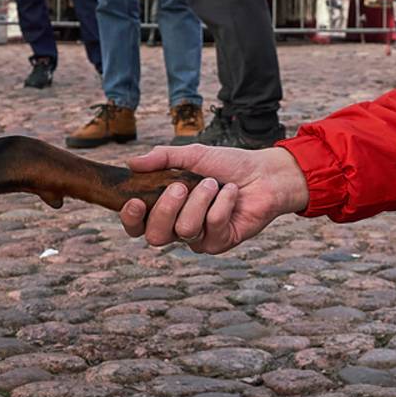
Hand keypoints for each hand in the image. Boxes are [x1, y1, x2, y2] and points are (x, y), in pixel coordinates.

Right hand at [118, 144, 309, 254]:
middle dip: (166, 209)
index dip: (131, 219)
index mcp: (166, 209)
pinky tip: (231, 192)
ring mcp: (200, 238)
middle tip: (180, 186)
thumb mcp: (192, 155)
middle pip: (156, 236)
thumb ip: (162, 158)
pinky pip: (213, 226)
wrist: (264, 173)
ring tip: (212, 183)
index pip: (138, 226)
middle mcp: (179, 227)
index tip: (136, 201)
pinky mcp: (222, 242)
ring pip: (185, 230)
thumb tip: (132, 162)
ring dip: (199, 201)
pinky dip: (222, 203)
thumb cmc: (228, 165)